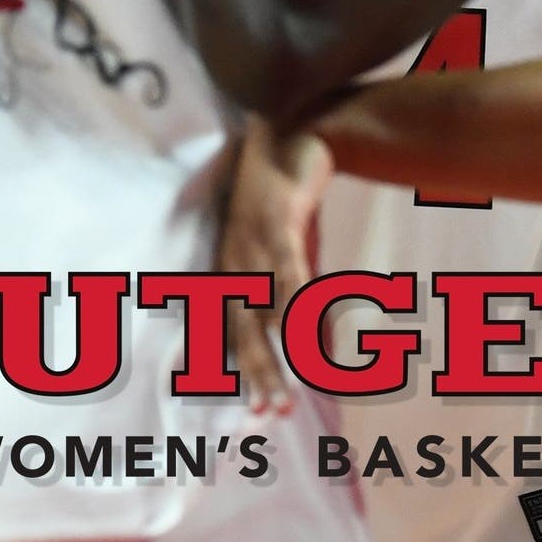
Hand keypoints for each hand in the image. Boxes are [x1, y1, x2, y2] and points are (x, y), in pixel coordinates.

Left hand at [218, 120, 332, 412]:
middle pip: (240, 328)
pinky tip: (307, 335)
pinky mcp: (278, 220)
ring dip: (278, 354)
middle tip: (272, 416)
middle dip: (257, 374)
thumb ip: (292, 283)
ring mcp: (251, 240)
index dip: (242, 370)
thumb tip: (313, 333)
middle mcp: (232, 257)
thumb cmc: (288, 190)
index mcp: (229, 264)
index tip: (253, 412)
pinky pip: (288, 273)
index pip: (227, 328)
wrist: (294, 125)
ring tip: (292, 393)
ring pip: (262, 310)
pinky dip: (297, 307)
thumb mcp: (286, 240)